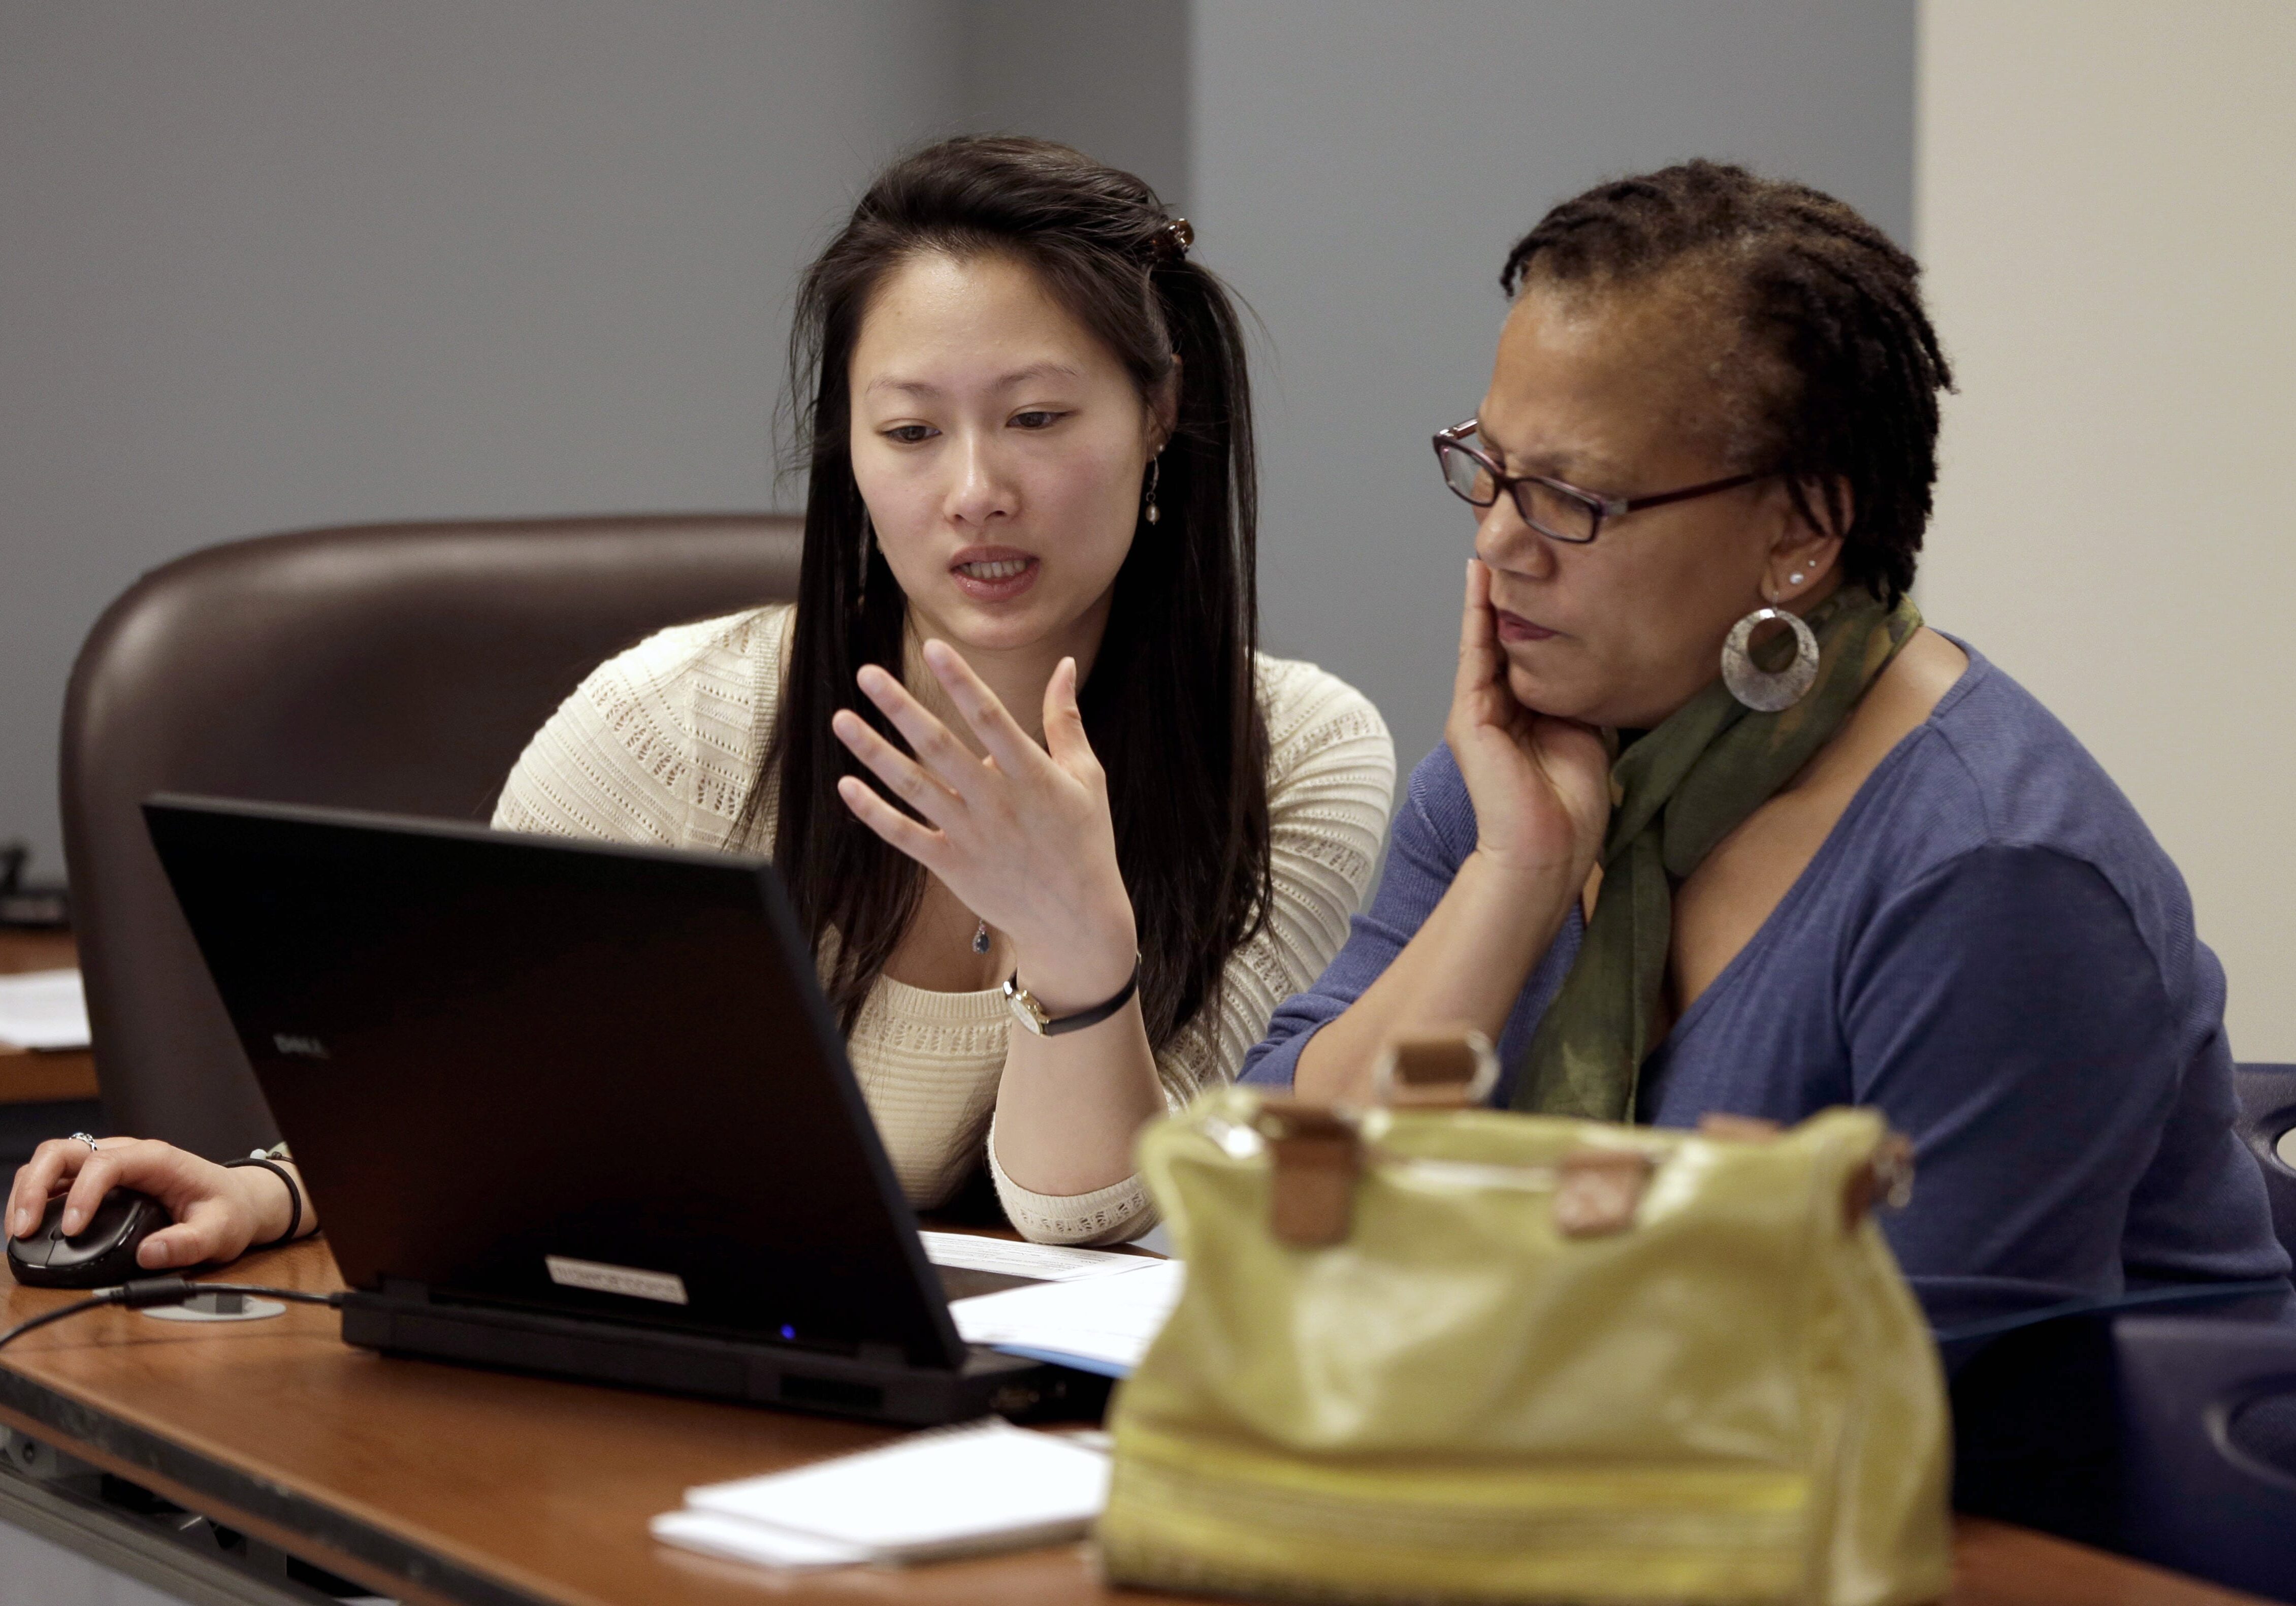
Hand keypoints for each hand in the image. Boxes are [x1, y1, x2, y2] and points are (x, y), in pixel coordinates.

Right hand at [7, 1136, 297, 1270]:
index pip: (104, 1163)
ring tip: (20, 1230)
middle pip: (64, 1151)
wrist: (237, 1200)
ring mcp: (110, 1164)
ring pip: (53, 1161)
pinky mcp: (99, 1181)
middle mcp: (127, 1154)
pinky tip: (31, 1225)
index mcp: (155, 1159)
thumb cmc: (228, 1210)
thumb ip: (189, 1243)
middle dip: (36, 1186)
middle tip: (24, 1228)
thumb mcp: (221, 1231)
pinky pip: (58, 1179)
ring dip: (29, 1191)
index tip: (74, 1230)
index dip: (82, 1194)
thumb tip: (149, 1254)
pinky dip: (37, 1197)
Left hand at [831, 641, 1136, 1011]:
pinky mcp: (952, 866)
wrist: (1077, 920)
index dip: (960, 681)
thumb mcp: (1087, 777)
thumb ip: (1065, 720)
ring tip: (841, 720)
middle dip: (901, 708)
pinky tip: (847, 785)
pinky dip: (874, 813)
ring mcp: (971, 836)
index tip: (932, 647)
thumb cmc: (1085, 841)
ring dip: (875, 753)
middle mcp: (997, 802)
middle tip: (867, 673)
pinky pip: (905, 835)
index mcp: (1033, 774)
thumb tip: (1063, 664)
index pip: (989, 718)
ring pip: (914, 788)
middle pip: (940, 747)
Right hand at [1447, 559, 1610, 886]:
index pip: (1530, 651)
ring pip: (1485, 638)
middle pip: (1504, 637)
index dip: (1535, 610)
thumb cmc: (1573, 811)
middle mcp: (1498, 709)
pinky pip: (1475, 654)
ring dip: (1488, 591)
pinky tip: (1480, 579)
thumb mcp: (1590, 736)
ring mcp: (1480, 712)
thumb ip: (1587, 700)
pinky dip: (1476, 614)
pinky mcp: (1470, 717)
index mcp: (1527, 715)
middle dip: (1509, 590)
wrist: (1547, 854)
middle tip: (1516, 539)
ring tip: (1494, 543)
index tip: (1547, 567)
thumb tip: (1607, 662)